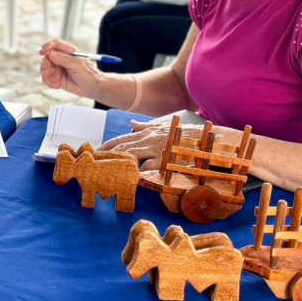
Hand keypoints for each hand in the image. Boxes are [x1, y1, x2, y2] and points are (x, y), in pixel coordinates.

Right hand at [39, 39, 104, 97]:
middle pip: (47, 58)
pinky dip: (49, 83)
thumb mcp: (78, 65)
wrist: (93, 88)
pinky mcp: (57, 78)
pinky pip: (46, 79)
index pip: (55, 45)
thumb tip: (51, 54)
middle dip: (45, 66)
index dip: (47, 47)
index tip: (42, 52)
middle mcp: (62, 59)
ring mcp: (58, 68)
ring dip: (48, 77)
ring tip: (56, 84)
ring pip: (45, 69)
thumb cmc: (90, 74)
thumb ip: (64, 59)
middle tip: (47, 73)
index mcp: (69, 51)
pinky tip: (57, 86)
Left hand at [101, 119, 236, 170]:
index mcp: (147, 133)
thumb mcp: (163, 126)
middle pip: (122, 147)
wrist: (207, 137)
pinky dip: (140, 171)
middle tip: (94, 164)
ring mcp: (158, 148)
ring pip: (132, 155)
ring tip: (105, 170)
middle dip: (107, 155)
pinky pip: (151, 166)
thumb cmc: (184, 134)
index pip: (121, 138)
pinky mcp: (168, 158)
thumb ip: (146, 126)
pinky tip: (131, 177)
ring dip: (118, 163)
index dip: (107, 145)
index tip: (94, 151)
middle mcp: (149, 139)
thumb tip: (131, 123)